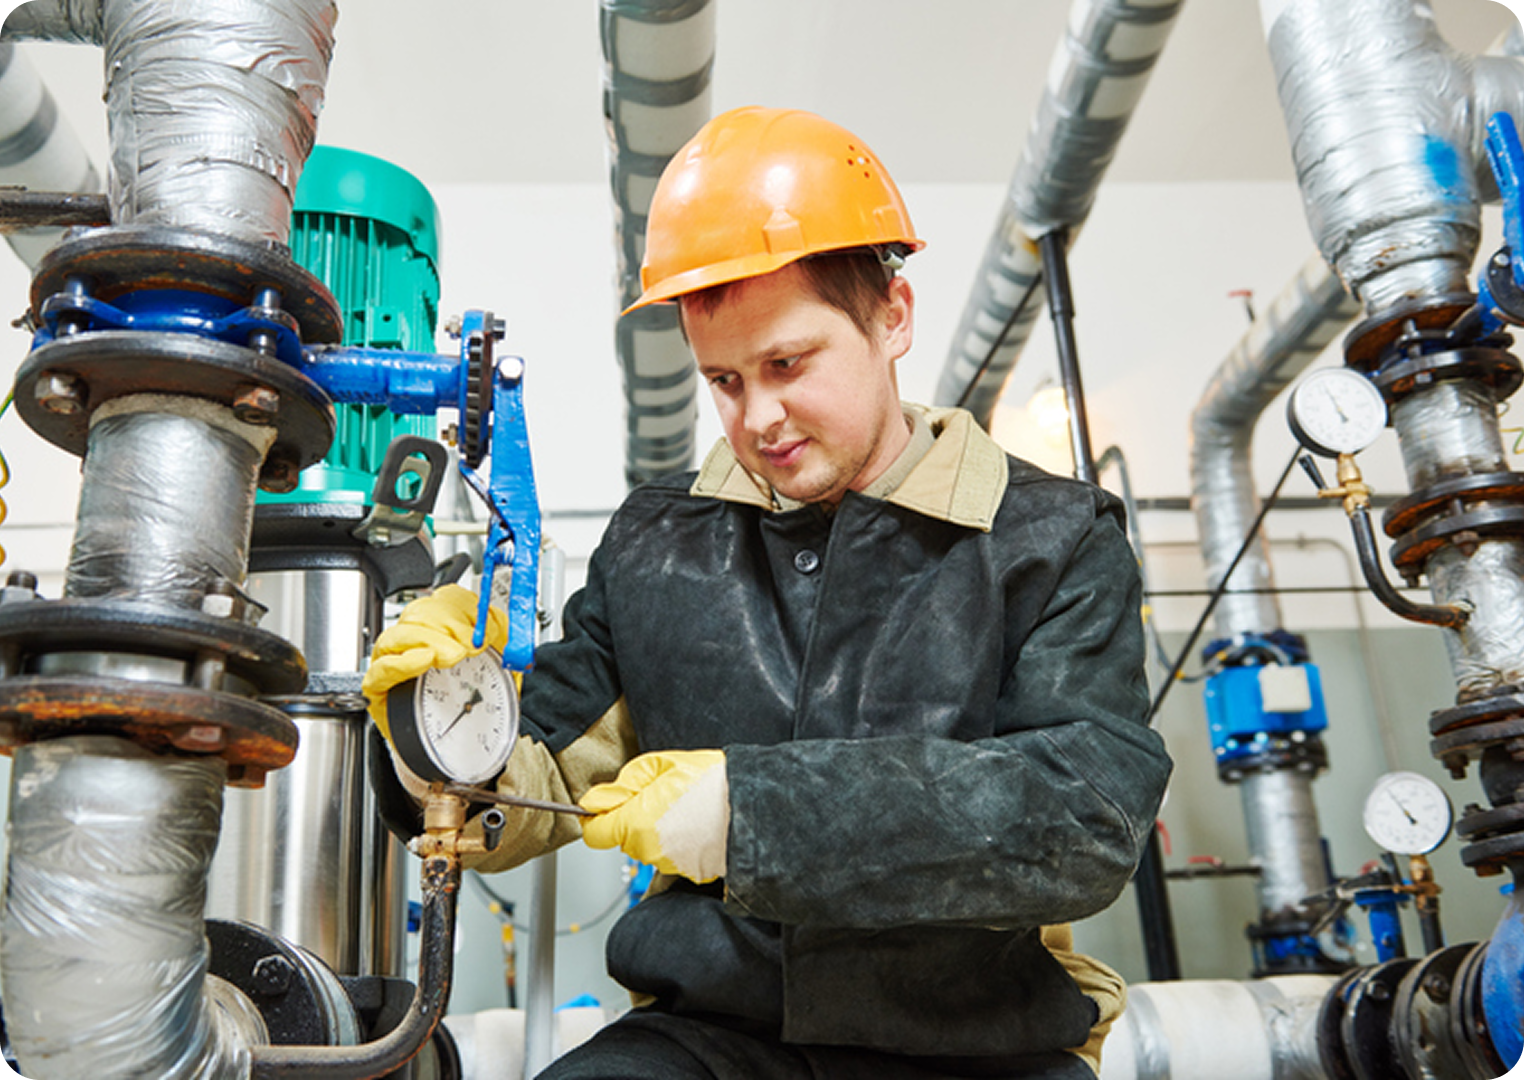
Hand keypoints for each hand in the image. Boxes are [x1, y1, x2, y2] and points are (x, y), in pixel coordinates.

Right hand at [361, 584, 508, 739]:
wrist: (458, 744)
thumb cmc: (470, 703)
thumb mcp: (497, 668)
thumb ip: (502, 644)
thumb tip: (503, 626)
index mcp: (441, 628)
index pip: (446, 599)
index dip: (467, 607)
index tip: (486, 629)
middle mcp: (414, 639)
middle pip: (422, 612)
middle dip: (452, 624)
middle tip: (472, 646)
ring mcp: (393, 660)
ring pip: (401, 634)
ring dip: (431, 640)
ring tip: (453, 657)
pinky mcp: (380, 687)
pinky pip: (383, 667)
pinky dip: (404, 662)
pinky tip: (424, 661)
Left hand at [580, 749, 728, 882]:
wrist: (754, 804)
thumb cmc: (713, 781)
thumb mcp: (660, 765)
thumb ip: (622, 785)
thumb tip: (595, 800)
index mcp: (635, 823)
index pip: (595, 833)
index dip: (598, 817)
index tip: (607, 805)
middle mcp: (648, 850)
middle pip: (624, 837)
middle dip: (634, 817)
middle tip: (663, 794)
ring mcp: (669, 864)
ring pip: (648, 845)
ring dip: (658, 828)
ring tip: (685, 806)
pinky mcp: (690, 872)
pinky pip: (671, 855)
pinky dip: (678, 841)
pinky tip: (696, 822)